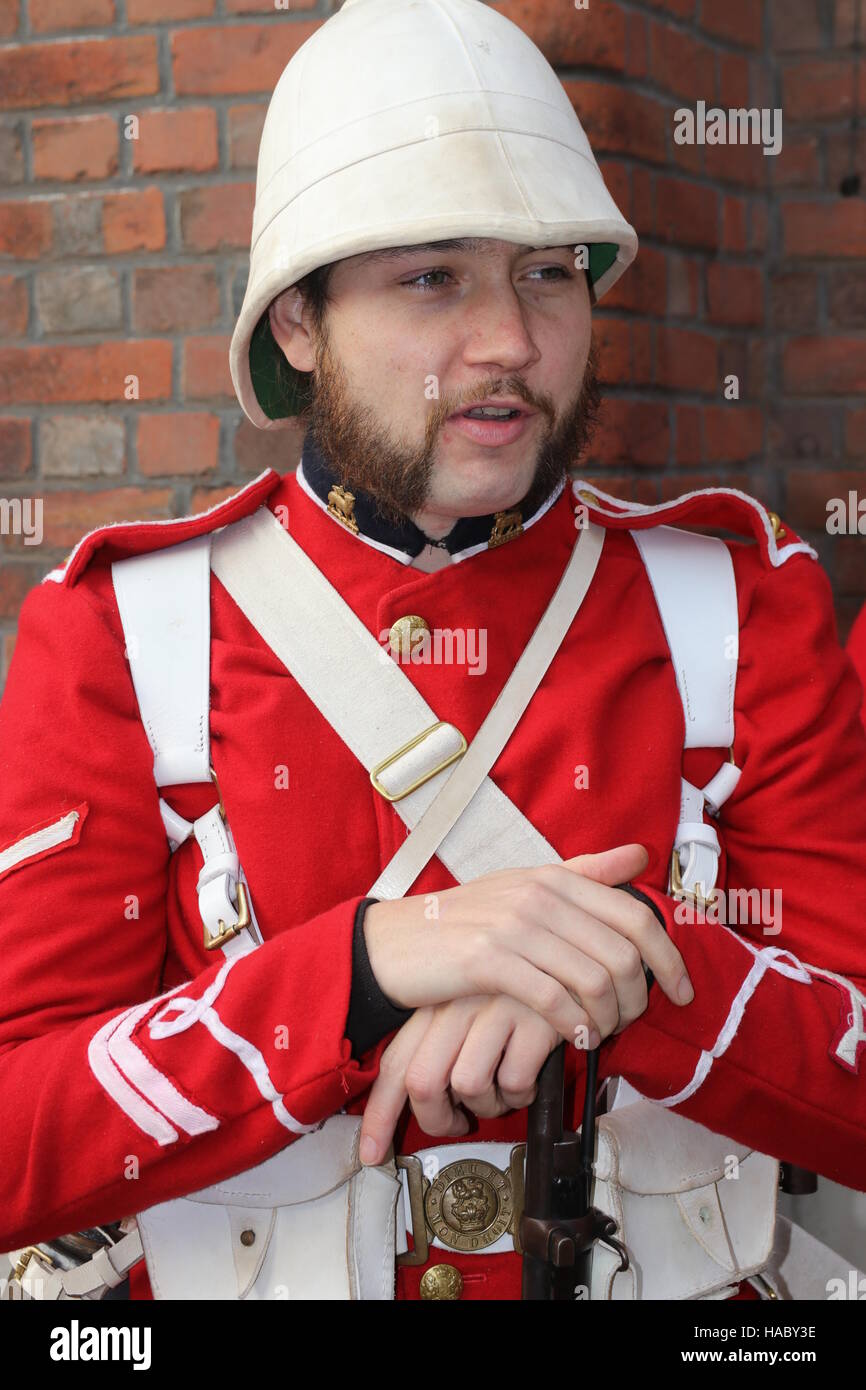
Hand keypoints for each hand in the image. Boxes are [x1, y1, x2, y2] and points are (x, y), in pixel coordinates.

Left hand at [359, 993, 560, 1165]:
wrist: (574, 962)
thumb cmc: (520, 997)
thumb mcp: (470, 1013)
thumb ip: (441, 1050)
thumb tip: (421, 1106)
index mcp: (436, 1004)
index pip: (394, 1064)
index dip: (380, 1115)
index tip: (372, 1153)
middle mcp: (459, 1004)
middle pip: (423, 1082)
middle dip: (438, 1121)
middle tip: (458, 1125)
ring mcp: (495, 1009)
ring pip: (468, 1085)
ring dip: (488, 1106)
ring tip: (502, 1092)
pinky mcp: (533, 1019)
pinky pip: (514, 1082)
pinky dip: (521, 1094)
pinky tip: (530, 1078)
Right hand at [363, 843, 691, 1047]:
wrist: (393, 943)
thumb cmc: (463, 922)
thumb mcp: (524, 886)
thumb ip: (584, 872)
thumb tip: (640, 853)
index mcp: (555, 877)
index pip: (635, 917)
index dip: (670, 960)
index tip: (683, 993)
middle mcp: (540, 895)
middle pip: (623, 954)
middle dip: (640, 999)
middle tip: (631, 1024)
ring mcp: (513, 926)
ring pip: (594, 980)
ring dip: (608, 1019)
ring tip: (601, 1035)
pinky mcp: (487, 961)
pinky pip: (553, 1000)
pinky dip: (574, 1027)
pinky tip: (574, 1040)